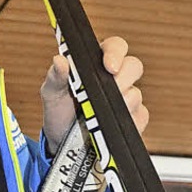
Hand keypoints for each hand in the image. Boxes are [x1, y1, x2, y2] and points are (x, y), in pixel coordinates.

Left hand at [40, 36, 148, 154]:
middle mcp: (116, 78)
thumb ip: (56, 76)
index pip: (115, 47)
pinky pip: (140, 116)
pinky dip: (126, 121)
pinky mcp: (134, 120)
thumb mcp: (52, 93)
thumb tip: (59, 60)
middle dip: (123, 78)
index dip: (116, 52)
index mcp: (97, 64)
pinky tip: (111, 126)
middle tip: (109, 90)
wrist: (63, 144)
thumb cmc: (59, 113)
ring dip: (120, 103)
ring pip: (136, 94)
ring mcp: (128, 99)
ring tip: (101, 114)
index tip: (110, 66)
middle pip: (134, 66)